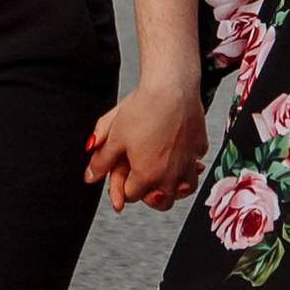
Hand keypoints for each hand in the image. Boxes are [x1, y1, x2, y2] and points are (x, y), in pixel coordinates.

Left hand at [87, 74, 208, 211]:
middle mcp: (170, 174)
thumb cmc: (142, 109)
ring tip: (168, 180)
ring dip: (176, 188)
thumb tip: (90, 176)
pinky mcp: (200, 147)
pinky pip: (197, 163)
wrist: (172, 87)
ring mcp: (188, 162)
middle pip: (162, 202)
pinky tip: (183, 155)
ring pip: (186, 189)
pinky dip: (190, 163)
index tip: (123, 182)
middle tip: (146, 190)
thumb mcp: (115, 136)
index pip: (132, 195)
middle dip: (152, 198)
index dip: (123, 189)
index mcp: (146, 175)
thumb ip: (101, 161)